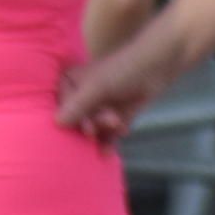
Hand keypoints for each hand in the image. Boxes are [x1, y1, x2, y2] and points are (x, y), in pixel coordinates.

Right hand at [57, 36, 179, 145]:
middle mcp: (81, 96)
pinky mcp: (116, 116)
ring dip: (104, 132)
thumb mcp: (97, 87)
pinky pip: (108, 133)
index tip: (89, 128)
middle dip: (95, 124)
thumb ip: (78, 105)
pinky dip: (110, 141)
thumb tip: (56, 123)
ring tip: (118, 124)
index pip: (63, 108)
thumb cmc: (122, 70)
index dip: (75, 120)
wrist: (157, 66)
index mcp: (70, 83)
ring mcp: (99, 107)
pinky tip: (111, 148)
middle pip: (79, 120)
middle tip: (110, 121)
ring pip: (94, 128)